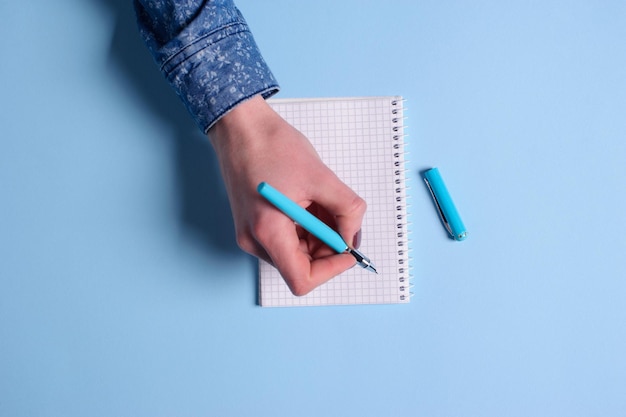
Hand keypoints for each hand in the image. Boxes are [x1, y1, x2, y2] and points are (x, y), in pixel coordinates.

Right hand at [208, 95, 365, 295]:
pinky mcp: (253, 225)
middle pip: (300, 267)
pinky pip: (286, 239)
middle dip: (327, 248)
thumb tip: (353, 236)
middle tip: (342, 220)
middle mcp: (254, 240)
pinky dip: (306, 228)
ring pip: (296, 253)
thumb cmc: (272, 145)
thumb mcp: (321, 176)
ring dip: (318, 236)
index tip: (348, 251)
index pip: (302, 279)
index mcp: (267, 231)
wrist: (240, 126)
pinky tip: (308, 202)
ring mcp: (251, 234)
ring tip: (321, 202)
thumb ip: (347, 210)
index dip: (332, 270)